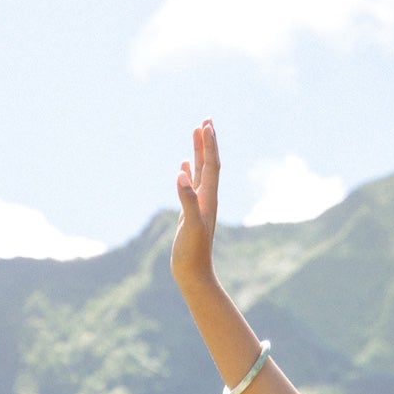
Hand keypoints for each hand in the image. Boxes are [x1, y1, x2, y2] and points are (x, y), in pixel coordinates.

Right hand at [171, 118, 219, 287]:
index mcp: (208, 199)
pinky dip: (188, 172)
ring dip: (199, 151)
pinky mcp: (190, 212)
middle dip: (207, 141)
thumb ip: (187, 200)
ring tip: (196, 131)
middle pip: (209, 164)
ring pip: (200, 172)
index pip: (212, 165)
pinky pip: (190, 186)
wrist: (194, 274)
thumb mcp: (189, 225)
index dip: (210, 145)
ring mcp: (198, 205)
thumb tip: (181, 174)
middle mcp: (206, 199)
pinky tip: (184, 164)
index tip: (207, 124)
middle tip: (206, 119)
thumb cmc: (193, 253)